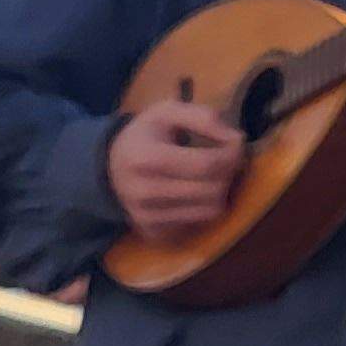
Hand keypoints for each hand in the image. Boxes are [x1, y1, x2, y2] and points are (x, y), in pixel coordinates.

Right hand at [106, 100, 245, 244]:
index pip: (207, 164)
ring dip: (222, 190)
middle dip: (230, 171)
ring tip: (214, 174)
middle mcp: (145, 193)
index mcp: (146, 157)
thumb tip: (235, 138)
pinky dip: (205, 207)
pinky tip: (197, 191)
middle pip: (212, 189)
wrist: (109, 168)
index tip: (236, 142)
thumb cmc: (145, 135)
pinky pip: (199, 223)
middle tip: (228, 158)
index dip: (231, 154)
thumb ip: (202, 116)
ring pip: (211, 210)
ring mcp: (149, 217)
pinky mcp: (155, 233)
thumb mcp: (167, 112)